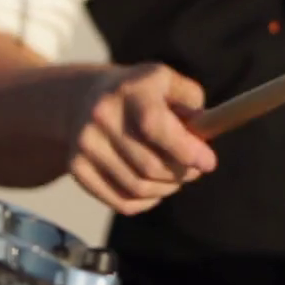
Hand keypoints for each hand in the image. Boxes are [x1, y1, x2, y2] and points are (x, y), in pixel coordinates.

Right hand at [66, 63, 217, 214]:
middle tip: (195, 169)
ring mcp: (85, 144)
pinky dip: (146, 202)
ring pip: (138, 187)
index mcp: (129, 89)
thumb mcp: (167, 82)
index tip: (208, 162)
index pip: (156, 126)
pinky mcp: (76, 168)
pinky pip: (121, 201)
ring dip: (167, 188)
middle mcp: (102, 115)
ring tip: (176, 178)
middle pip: (150, 165)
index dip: (186, 150)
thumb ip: (191, 102)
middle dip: (182, 173)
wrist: (82, 98)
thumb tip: (203, 132)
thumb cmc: (138, 93)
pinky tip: (155, 189)